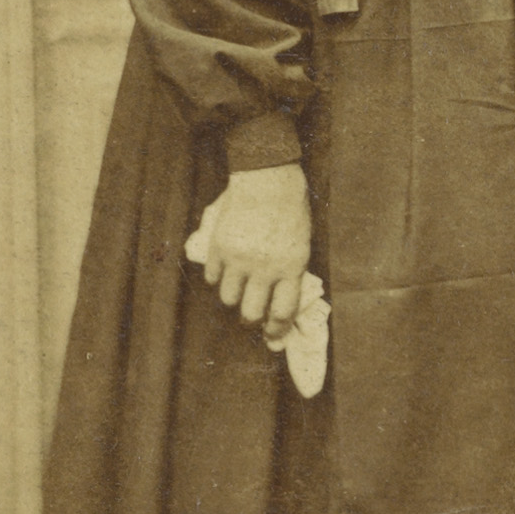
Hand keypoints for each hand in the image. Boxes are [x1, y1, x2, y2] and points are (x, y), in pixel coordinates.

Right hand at [203, 164, 311, 338]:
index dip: (276, 330)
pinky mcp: (219, 247)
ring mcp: (239, 259)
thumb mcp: (301, 244)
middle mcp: (265, 268)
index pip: (282, 312)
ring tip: (238, 289)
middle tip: (250, 317)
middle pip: (251, 313)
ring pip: (228, 298)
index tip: (272, 336)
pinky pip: (213, 277)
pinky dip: (218, 278)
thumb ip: (290, 272)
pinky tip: (225, 270)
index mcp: (291, 267)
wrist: (268, 178)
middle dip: (250, 320)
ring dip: (233, 298)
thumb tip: (280, 300)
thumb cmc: (291, 209)